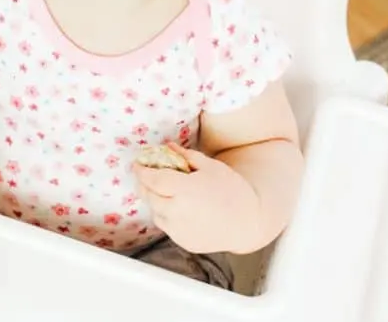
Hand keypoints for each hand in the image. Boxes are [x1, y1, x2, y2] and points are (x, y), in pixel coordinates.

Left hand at [133, 143, 260, 253]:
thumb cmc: (233, 191)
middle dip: (143, 184)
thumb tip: (168, 146)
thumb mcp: (210, 167)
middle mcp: (178, 211)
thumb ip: (186, 156)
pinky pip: (165, 225)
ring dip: (154, 200)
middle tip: (145, 175)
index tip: (138, 164)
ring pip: (155, 212)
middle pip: (148, 195)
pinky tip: (177, 208)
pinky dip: (165, 215)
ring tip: (165, 191)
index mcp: (184, 190)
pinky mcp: (183, 241)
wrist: (249, 222)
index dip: (141, 171)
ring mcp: (179, 229)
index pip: (152, 179)